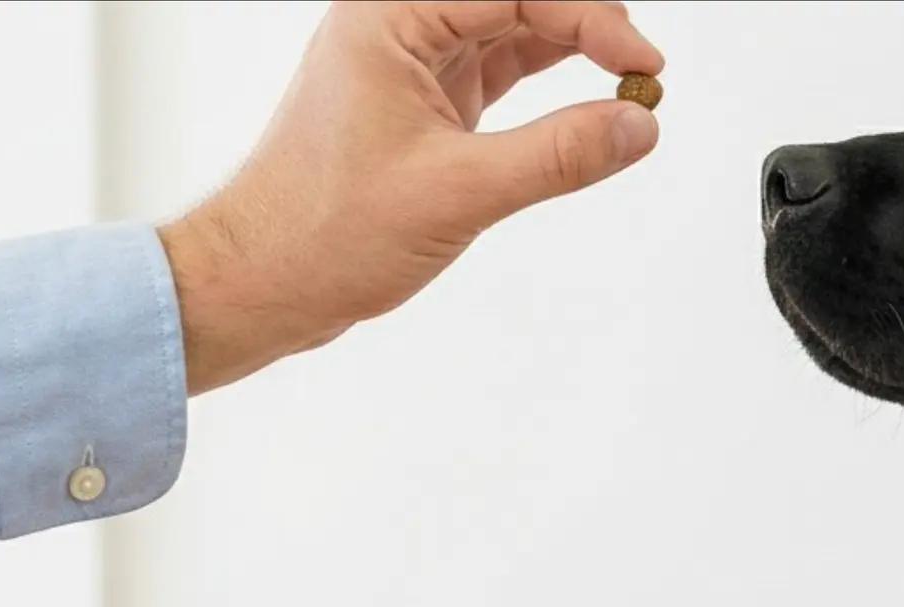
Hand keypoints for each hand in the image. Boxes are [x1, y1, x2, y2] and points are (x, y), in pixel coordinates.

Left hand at [158, 1, 665, 394]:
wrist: (262, 283)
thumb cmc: (323, 233)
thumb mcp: (457, 193)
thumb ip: (557, 155)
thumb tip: (637, 125)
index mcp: (389, 18)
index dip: (590, 16)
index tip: (641, 65)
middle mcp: (398, 27)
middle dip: (587, 23)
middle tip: (641, 73)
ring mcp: (411, 64)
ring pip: (513, 30)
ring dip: (574, 51)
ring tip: (629, 89)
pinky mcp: (424, 105)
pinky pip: (501, 72)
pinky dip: (550, 89)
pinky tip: (589, 110)